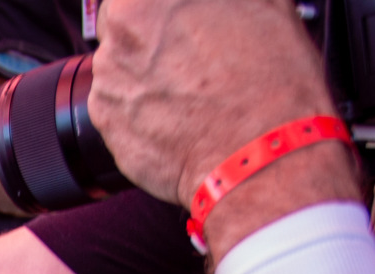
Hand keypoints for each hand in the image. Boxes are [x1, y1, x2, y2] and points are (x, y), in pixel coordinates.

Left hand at [88, 0, 338, 202]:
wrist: (257, 156)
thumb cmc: (267, 79)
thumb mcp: (265, 2)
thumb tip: (221, 3)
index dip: (168, 7)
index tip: (184, 17)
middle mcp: (118, 35)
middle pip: (125, 23)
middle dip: (152, 34)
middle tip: (193, 52)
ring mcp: (108, 81)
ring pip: (121, 66)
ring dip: (146, 72)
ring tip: (193, 89)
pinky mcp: (108, 124)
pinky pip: (119, 106)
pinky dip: (141, 109)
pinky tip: (179, 114)